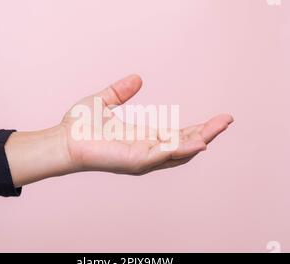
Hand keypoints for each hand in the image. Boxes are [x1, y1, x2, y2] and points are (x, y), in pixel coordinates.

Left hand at [5, 75, 232, 186]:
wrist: (62, 140)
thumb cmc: (80, 126)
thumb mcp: (105, 101)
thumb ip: (121, 91)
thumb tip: (138, 78)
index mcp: (144, 136)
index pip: (178, 133)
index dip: (199, 127)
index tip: (218, 118)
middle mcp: (148, 149)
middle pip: (185, 143)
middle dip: (207, 133)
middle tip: (227, 120)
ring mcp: (144, 157)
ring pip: (179, 151)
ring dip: (202, 139)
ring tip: (220, 127)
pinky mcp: (136, 160)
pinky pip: (164, 155)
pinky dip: (182, 149)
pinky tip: (200, 142)